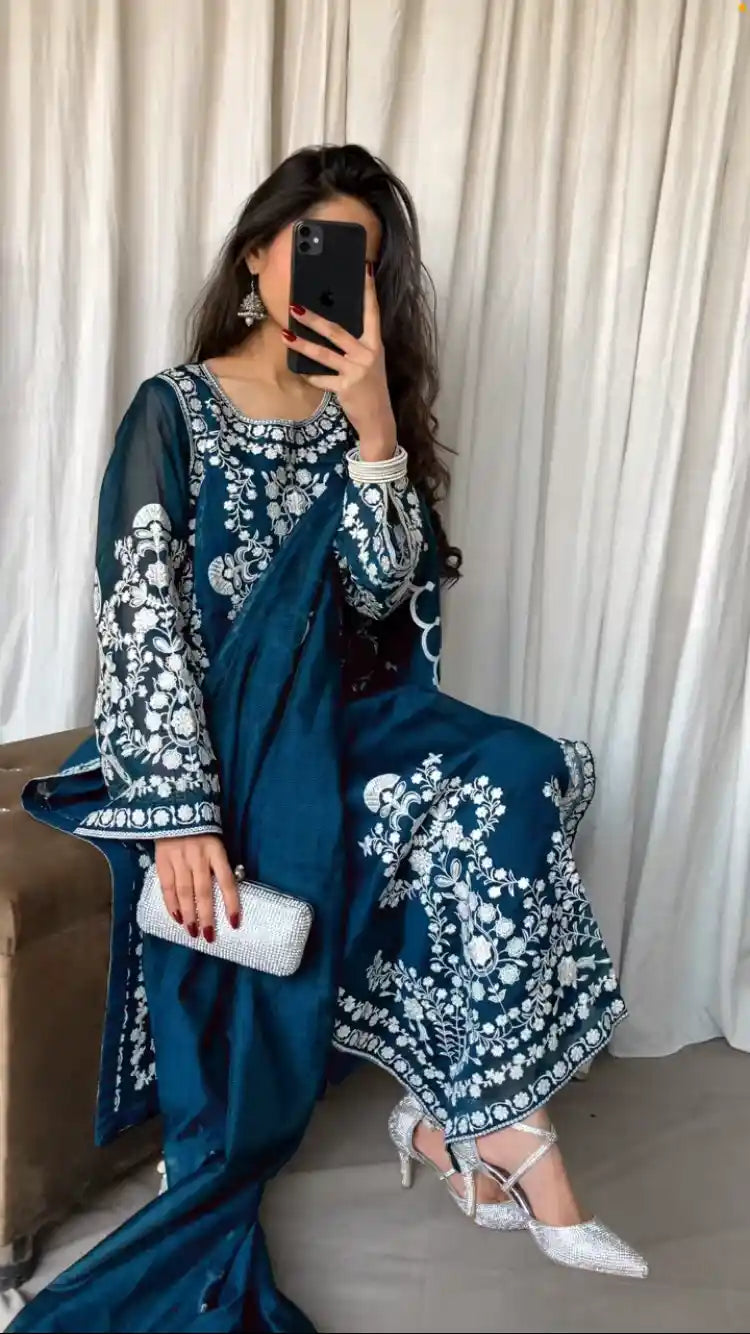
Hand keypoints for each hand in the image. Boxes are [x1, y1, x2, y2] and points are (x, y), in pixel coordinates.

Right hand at [154, 835, 239, 941]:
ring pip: (185, 891)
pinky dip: (171, 904)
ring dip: (189, 914)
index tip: (234, 923)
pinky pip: (167, 887)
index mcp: (216, 851)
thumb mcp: (216, 843)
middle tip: (209, 936)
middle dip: (207, 916)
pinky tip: (177, 918)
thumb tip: (227, 895)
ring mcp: (179, 859)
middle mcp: (198, 856)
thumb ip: (220, 866)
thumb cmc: (201, 832)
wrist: (174, 810)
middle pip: (204, 891)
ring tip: (193, 932)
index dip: (231, 903)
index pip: (227, 881)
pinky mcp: (162, 861)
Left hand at [283, 266, 396, 459]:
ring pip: (324, 353)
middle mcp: (367, 354)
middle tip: (295, 307)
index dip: (368, 291)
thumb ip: (356, 346)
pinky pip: (321, 379)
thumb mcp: (369, 363)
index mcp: (374, 344)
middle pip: (337, 331)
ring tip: (285, 334)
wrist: (378, 420)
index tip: (364, 269)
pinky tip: (297, 369)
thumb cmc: (370, 388)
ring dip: (303, 344)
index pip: (372, 312)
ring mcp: (356, 371)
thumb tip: (331, 327)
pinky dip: (309, 375)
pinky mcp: (346, 387)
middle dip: (314, 319)